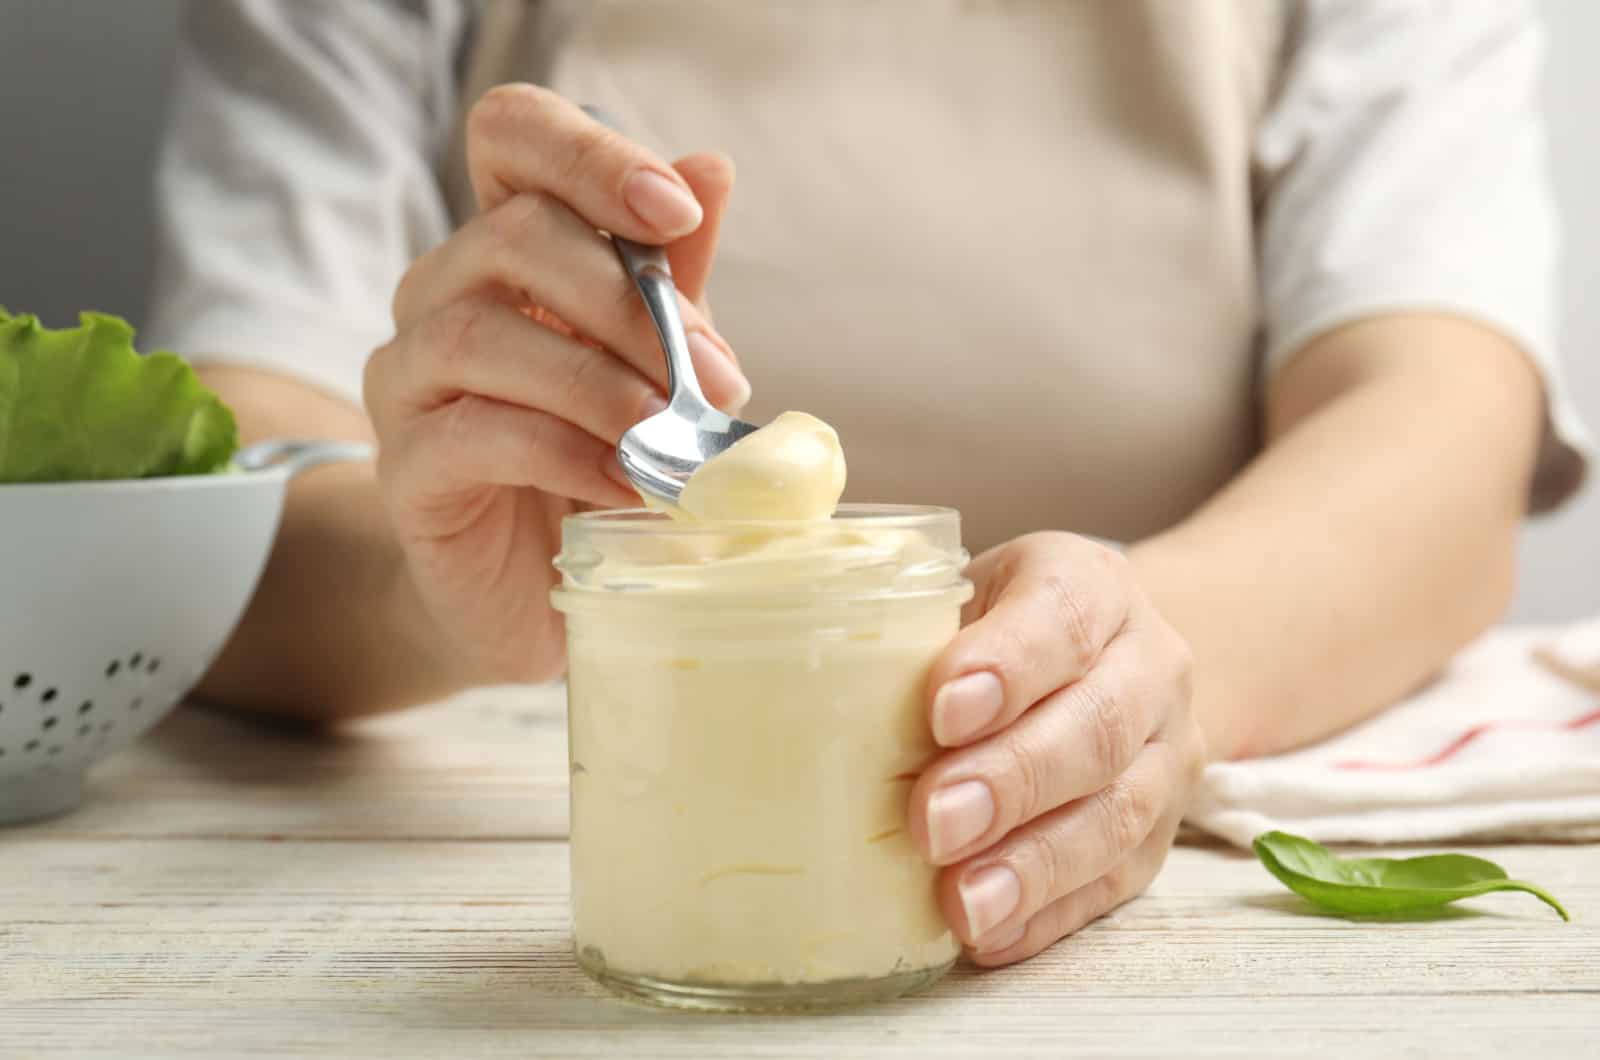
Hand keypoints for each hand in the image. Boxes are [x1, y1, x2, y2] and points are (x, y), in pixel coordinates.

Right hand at [364, 85, 747, 681]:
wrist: (540, 597)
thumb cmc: (602, 462)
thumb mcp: (655, 363)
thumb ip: (672, 276)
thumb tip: (711, 166)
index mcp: (506, 249)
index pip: (512, 136)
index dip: (589, 155)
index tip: (677, 212)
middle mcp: (441, 296)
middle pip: (510, 234)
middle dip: (627, 302)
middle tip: (710, 379)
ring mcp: (409, 381)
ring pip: (480, 334)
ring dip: (597, 383)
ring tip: (670, 439)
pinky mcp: (405, 470)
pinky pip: (474, 433)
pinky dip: (564, 452)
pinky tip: (624, 483)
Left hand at [908, 532, 1203, 963]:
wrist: (1100, 661)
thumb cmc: (991, 629)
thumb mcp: (955, 593)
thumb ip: (901, 624)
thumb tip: (793, 676)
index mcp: (1090, 584)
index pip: (1063, 615)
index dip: (1007, 666)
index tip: (941, 711)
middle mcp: (1147, 665)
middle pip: (1096, 727)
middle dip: (1011, 780)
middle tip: (933, 823)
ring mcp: (1165, 755)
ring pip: (1116, 814)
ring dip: (1033, 865)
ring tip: (963, 903)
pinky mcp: (1158, 837)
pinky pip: (1114, 882)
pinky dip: (1048, 913)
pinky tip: (990, 934)